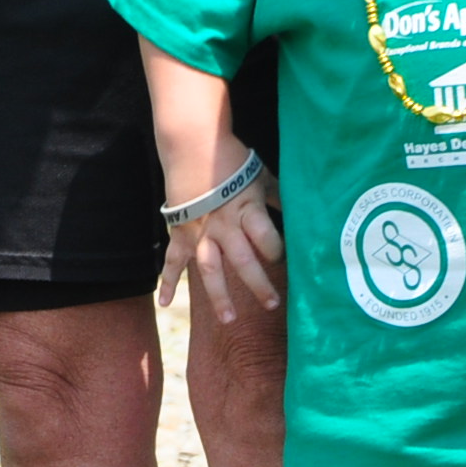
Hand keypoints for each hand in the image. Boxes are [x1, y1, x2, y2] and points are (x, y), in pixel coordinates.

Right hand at [156, 156, 284, 320]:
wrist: (192, 146)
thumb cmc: (232, 159)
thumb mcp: (261, 176)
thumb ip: (278, 197)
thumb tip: (300, 212)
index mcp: (247, 210)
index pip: (267, 239)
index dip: (278, 251)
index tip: (285, 259)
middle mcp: (224, 226)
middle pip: (243, 262)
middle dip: (259, 285)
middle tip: (273, 304)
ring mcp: (200, 232)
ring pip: (210, 270)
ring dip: (219, 296)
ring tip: (229, 320)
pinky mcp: (181, 233)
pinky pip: (173, 261)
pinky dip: (167, 282)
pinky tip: (165, 303)